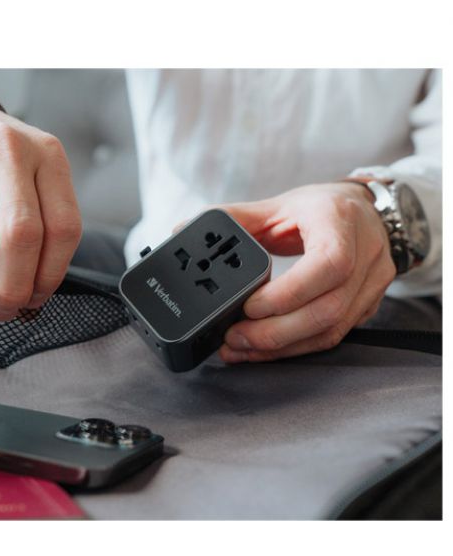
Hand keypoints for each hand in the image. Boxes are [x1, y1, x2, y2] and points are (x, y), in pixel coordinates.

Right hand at [0, 96, 81, 319]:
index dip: (51, 276)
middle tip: (2, 309)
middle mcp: (9, 150)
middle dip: (12, 288)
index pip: (63, 228)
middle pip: (21, 237)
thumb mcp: (27, 172)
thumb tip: (30, 293)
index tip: (35, 300)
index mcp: (48, 156)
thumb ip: (36, 220)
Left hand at [214, 182, 395, 361]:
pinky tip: (266, 350)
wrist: (366, 212)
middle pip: (327, 309)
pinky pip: (332, 336)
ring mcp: (371, 284)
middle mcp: (365, 255)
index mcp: (340, 222)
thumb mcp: (279, 205)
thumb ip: (234, 219)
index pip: (328, 264)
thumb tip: (183, 230)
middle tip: (235, 338)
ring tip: (242, 348)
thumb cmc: (322, 207)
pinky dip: (295, 348)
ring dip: (282, 347)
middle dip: (275, 332)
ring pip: (331, 330)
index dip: (288, 294)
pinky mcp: (366, 306)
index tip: (249, 307)